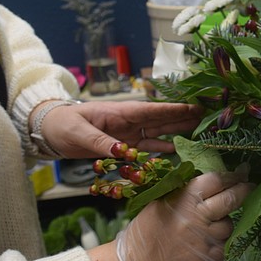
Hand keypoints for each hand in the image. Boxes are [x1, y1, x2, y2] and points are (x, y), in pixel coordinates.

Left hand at [35, 100, 202, 157]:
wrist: (48, 130)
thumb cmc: (62, 125)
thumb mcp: (78, 133)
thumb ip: (101, 142)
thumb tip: (123, 152)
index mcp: (123, 112)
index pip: (155, 111)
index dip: (177, 110)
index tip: (198, 108)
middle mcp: (130, 121)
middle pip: (164, 119)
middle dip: (187, 118)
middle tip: (211, 118)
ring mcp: (129, 133)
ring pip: (160, 132)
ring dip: (179, 132)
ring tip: (202, 132)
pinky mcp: (124, 145)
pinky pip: (147, 147)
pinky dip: (162, 148)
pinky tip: (177, 150)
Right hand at [114, 170, 251, 260]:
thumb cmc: (148, 230)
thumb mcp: (162, 201)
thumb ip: (187, 190)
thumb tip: (215, 179)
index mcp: (184, 199)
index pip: (216, 181)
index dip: (231, 176)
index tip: (241, 173)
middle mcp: (198, 218)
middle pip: (231, 199)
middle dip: (244, 190)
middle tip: (249, 186)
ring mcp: (206, 241)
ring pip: (229, 225)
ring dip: (224, 222)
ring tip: (207, 226)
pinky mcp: (210, 259)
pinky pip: (224, 245)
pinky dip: (218, 242)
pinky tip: (203, 243)